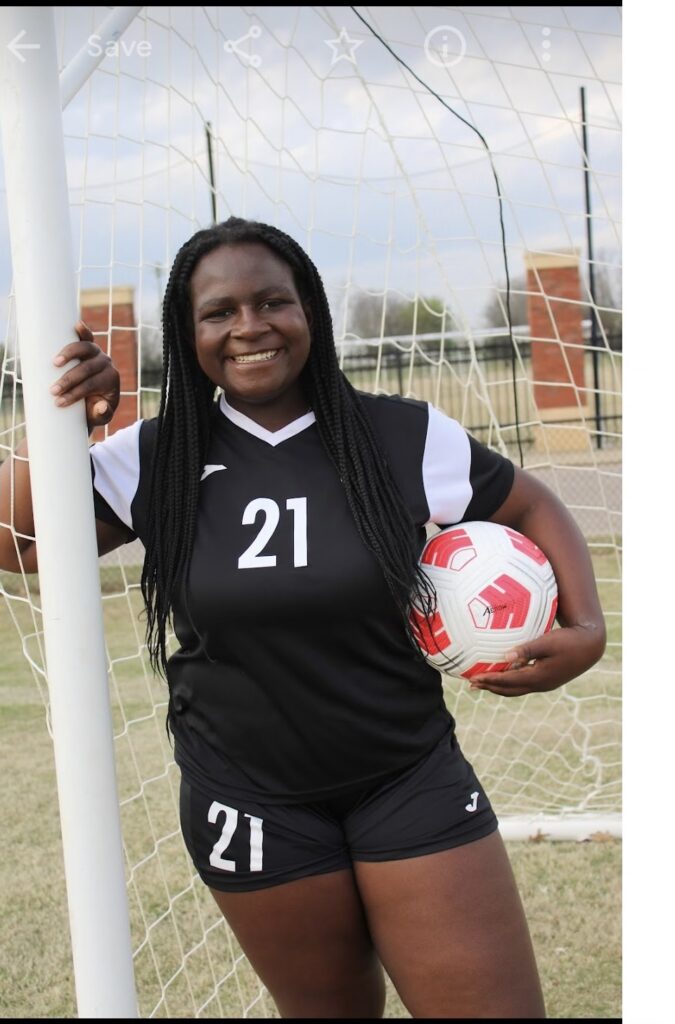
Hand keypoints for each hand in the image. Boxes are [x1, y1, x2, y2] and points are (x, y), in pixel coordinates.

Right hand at [51, 321, 119, 430]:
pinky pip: (87, 337)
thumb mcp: (100, 416)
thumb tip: (102, 406)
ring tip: (55, 363)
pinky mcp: (88, 347)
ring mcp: (97, 353)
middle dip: (68, 379)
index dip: (76, 392)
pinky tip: (76, 325)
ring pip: (85, 349)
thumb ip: (103, 414)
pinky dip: (83, 331)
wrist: (92, 400)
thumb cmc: (95, 409)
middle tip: (53, 391)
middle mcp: (106, 364)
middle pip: (87, 368)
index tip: (60, 402)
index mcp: (111, 379)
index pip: (92, 384)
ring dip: (69, 354)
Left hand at [467, 622, 605, 696]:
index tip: (472, 679)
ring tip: (483, 683)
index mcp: (538, 677)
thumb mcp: (547, 642)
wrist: (590, 646)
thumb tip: (505, 657)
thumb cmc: (569, 640)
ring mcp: (545, 683)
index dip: (489, 681)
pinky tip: (504, 673)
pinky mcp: (547, 679)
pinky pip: (523, 683)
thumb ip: (526, 649)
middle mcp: (540, 684)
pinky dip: (510, 681)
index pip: (507, 681)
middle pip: (509, 690)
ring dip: (499, 686)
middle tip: (471, 685)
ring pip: (516, 688)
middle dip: (490, 688)